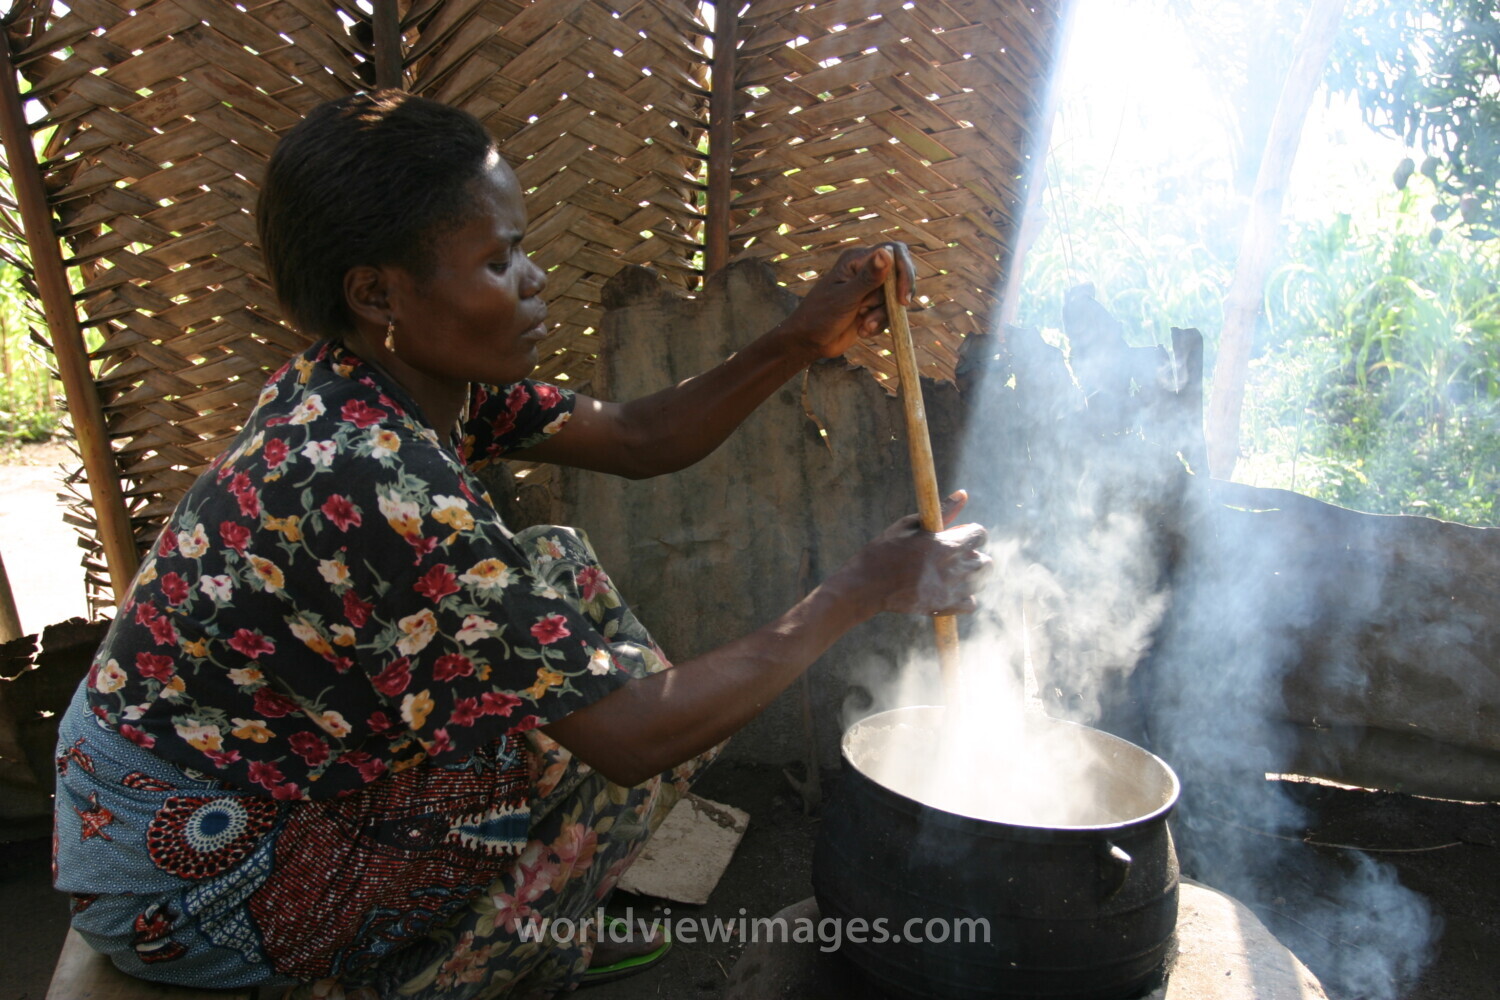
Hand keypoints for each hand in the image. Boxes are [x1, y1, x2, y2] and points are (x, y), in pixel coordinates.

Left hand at [774, 242, 917, 361]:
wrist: (809, 342)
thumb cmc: (819, 316)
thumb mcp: (845, 297)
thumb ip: (868, 277)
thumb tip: (886, 253)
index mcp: (857, 259)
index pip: (894, 252)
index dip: (904, 272)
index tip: (902, 297)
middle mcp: (866, 270)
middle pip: (900, 275)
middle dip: (893, 298)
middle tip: (889, 312)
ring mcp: (870, 289)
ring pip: (894, 298)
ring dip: (881, 315)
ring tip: (863, 325)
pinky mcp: (872, 307)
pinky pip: (889, 313)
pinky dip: (879, 324)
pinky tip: (862, 330)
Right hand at [832, 491, 990, 617]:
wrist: (868, 585)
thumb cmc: (886, 550)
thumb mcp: (910, 525)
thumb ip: (942, 511)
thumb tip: (963, 493)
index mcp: (947, 545)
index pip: (980, 534)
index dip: (969, 533)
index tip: (956, 536)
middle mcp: (955, 568)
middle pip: (985, 561)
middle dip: (973, 555)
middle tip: (952, 556)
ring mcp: (951, 590)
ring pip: (980, 582)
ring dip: (971, 575)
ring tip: (951, 573)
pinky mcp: (945, 607)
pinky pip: (971, 604)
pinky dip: (965, 598)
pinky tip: (950, 590)